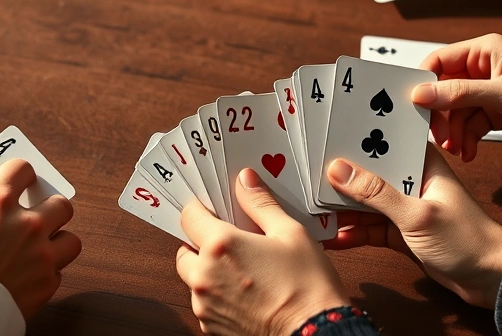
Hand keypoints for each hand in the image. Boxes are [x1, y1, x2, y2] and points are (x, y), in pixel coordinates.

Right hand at [0, 161, 80, 319]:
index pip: (22, 169)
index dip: (19, 173)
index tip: (16, 179)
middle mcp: (27, 224)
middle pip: (59, 202)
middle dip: (49, 205)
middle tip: (35, 214)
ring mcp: (42, 254)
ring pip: (70, 238)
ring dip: (58, 239)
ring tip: (40, 245)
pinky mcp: (46, 284)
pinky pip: (60, 271)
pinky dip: (49, 271)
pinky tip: (30, 273)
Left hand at [176, 169, 348, 334]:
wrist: (316, 334)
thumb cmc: (308, 287)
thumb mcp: (291, 233)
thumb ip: (261, 204)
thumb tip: (246, 181)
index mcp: (220, 246)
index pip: (189, 216)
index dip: (200, 210)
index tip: (212, 210)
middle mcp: (204, 276)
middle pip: (185, 251)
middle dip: (202, 245)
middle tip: (231, 244)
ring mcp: (205, 306)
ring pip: (195, 280)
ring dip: (210, 273)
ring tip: (243, 272)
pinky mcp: (211, 328)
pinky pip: (206, 305)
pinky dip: (219, 297)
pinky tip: (246, 294)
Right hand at [325, 145, 501, 308]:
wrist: (492, 281)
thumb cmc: (468, 240)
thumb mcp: (418, 215)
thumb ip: (377, 193)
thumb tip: (339, 170)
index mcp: (422, 163)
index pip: (384, 139)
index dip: (356, 136)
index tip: (324, 134)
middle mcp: (410, 180)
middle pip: (367, 171)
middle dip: (339, 174)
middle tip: (304, 172)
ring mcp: (403, 206)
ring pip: (363, 201)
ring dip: (341, 207)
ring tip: (310, 207)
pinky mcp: (399, 231)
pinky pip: (368, 227)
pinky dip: (351, 232)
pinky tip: (331, 236)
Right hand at [412, 34, 501, 161]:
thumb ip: (461, 93)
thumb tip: (422, 93)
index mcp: (483, 52)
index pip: (438, 61)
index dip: (423, 82)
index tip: (414, 106)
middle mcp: (481, 70)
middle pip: (442, 91)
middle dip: (439, 115)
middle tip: (439, 135)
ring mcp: (486, 92)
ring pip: (453, 112)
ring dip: (452, 132)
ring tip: (457, 149)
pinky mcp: (493, 112)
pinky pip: (468, 125)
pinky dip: (465, 140)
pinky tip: (468, 152)